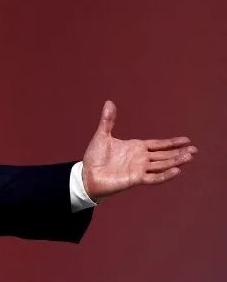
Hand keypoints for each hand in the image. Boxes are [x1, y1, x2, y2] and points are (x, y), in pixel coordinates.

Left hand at [81, 100, 196, 200]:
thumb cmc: (94, 157)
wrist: (86, 174)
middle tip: (195, 150)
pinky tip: (176, 170)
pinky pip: (153, 178)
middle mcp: (141, 159)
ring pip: (162, 165)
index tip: (186, 140)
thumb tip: (109, 102)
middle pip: (164, 155)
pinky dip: (164, 175)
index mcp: (136, 148)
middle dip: (179, 152)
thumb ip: (108, 120)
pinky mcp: (135, 179)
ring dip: (176, 161)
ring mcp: (139, 169)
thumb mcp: (102, 135)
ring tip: (189, 157)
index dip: (172, 143)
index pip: (159, 145)